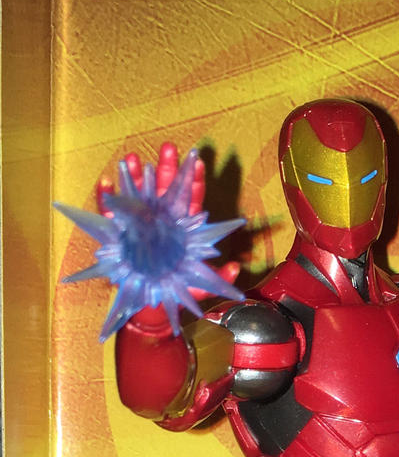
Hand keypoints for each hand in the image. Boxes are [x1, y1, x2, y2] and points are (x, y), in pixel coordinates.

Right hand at [57, 141, 243, 340]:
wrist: (154, 308)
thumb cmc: (179, 292)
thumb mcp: (200, 286)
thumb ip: (217, 278)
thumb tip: (234, 268)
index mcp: (182, 231)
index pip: (189, 202)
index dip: (193, 183)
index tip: (198, 162)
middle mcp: (162, 224)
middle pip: (165, 192)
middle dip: (166, 169)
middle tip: (168, 148)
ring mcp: (141, 228)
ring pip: (139, 197)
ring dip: (135, 178)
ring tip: (132, 160)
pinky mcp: (121, 237)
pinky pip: (112, 215)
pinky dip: (107, 198)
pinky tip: (106, 183)